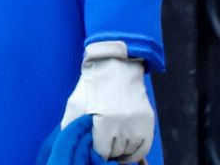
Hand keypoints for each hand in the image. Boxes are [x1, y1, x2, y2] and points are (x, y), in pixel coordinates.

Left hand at [61, 41, 152, 161]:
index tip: (94, 148)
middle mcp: (123, 126)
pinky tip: (127, 148)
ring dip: (122, 152)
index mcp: (103, 122)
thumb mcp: (75, 104)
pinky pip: (144, 147)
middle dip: (108, 151)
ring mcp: (138, 124)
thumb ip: (70, 126)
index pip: (102, 152)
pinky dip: (136, 151)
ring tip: (114, 145)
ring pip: (131, 152)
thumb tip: (70, 145)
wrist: (116, 67)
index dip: (96, 152)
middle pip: (116, 153)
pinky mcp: (149, 122)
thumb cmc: (92, 86)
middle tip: (103, 145)